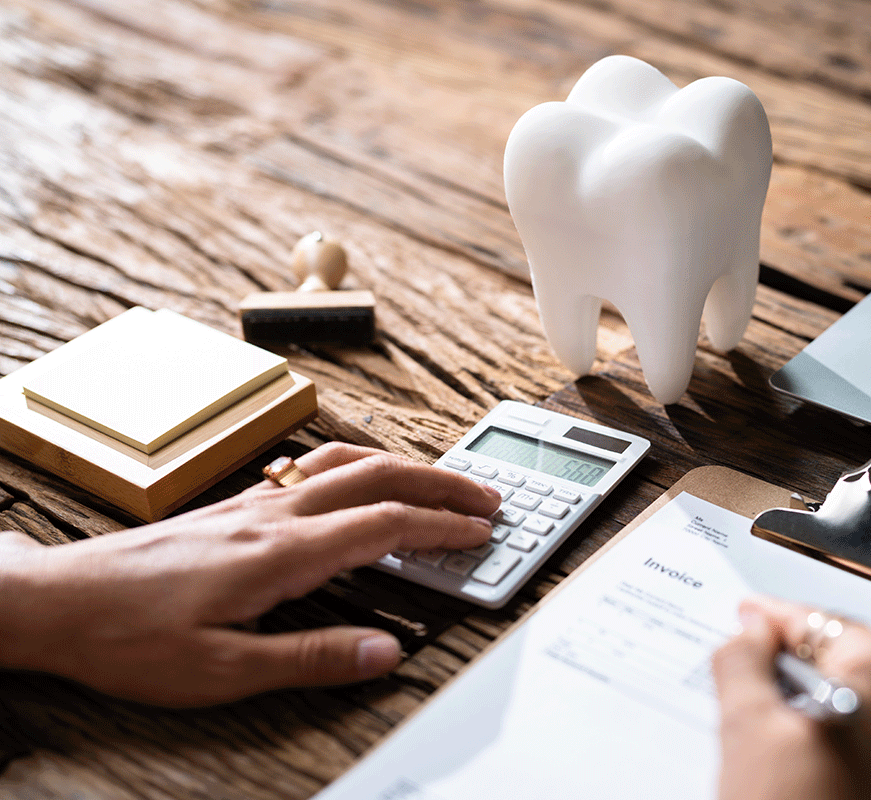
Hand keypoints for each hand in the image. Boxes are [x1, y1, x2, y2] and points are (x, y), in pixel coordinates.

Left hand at [0, 442, 500, 706]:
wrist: (57, 602)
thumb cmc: (130, 638)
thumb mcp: (222, 670)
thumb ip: (312, 659)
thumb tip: (386, 653)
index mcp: (280, 553)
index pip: (383, 524)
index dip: (440, 528)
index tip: (482, 532)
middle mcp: (273, 514)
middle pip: (378, 476)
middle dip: (441, 484)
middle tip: (486, 497)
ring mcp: (254, 503)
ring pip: (346, 462)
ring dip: (404, 467)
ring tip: (440, 482)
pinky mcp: (235, 507)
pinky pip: (315, 468)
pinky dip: (361, 465)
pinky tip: (359, 479)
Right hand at [711, 595, 870, 799]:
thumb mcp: (749, 729)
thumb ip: (744, 661)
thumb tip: (750, 633)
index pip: (818, 621)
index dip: (771, 619)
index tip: (746, 617)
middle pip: (843, 660)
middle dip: (792, 665)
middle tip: (743, 669)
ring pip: (858, 703)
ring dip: (811, 704)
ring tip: (761, 723)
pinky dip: (835, 737)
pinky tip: (794, 760)